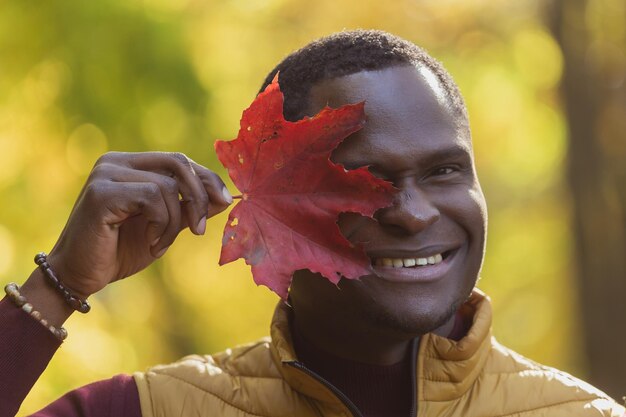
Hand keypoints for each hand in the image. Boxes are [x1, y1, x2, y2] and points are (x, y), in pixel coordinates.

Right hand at [46, 151, 231, 298]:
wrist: (80, 276)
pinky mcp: (101, 191)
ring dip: (173, 223)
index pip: (178, 160)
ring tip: (159, 245)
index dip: (207, 178)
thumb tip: (225, 197)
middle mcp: (116, 162)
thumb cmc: (120, 251)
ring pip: (168, 187)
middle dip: (199, 195)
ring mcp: (106, 173)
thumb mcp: (165, 227)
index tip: (227, 200)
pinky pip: (152, 198)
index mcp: (130, 165)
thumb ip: (190, 209)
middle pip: (177, 163)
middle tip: (200, 229)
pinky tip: (150, 243)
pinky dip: (161, 225)